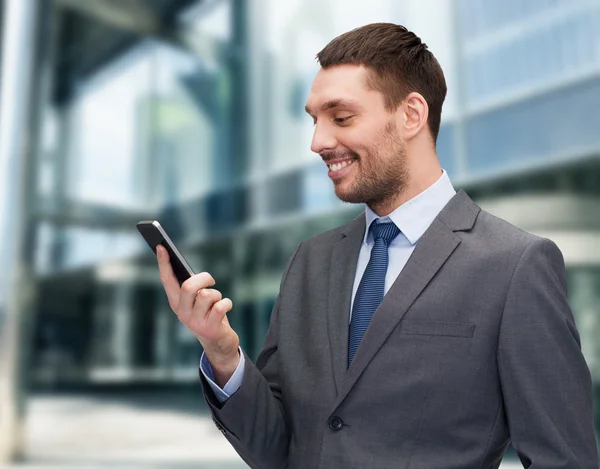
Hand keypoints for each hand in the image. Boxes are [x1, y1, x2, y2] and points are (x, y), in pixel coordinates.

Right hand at [156, 245, 239, 385]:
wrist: (218, 342)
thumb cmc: (208, 314)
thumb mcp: (196, 300)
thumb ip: (192, 286)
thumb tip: (188, 270)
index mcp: (176, 302)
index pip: (167, 280)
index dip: (164, 263)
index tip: (161, 246)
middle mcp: (182, 312)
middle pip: (189, 286)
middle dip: (204, 279)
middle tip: (211, 281)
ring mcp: (195, 322)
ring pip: (207, 295)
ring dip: (217, 294)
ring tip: (217, 302)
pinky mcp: (210, 328)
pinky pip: (221, 305)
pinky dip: (227, 303)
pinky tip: (225, 308)